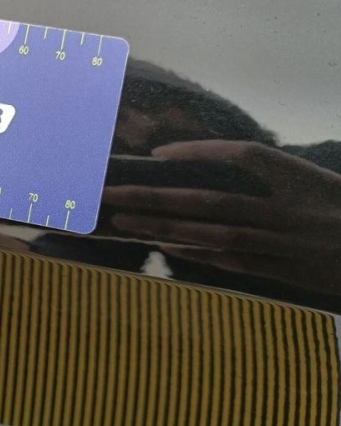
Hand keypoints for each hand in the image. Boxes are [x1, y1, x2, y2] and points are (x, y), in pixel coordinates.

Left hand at [103, 140, 340, 294]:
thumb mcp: (315, 185)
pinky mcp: (282, 273)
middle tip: (112, 191)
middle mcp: (289, 211)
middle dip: (157, 195)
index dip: (200, 152)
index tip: (159, 153)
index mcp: (302, 179)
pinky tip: (162, 246)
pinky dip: (195, 254)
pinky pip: (230, 263)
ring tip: (123, 219)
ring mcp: (283, 245)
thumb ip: (270, 178)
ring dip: (164, 227)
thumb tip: (208, 168)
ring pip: (213, 235)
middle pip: (211, 200)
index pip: (243, 156)